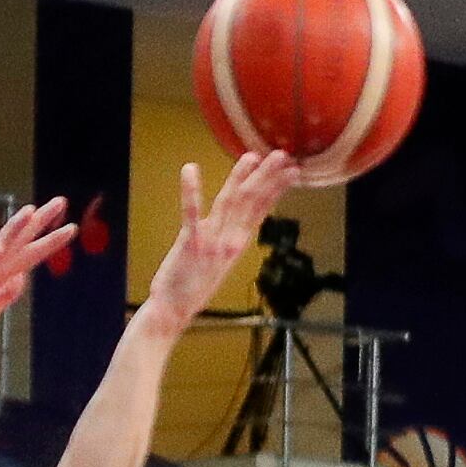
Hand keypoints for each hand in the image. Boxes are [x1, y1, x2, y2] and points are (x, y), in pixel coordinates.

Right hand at [0, 202, 78, 359]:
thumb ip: (2, 298)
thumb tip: (21, 279)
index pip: (24, 256)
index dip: (46, 240)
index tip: (68, 225)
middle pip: (16, 244)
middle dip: (39, 224)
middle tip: (62, 201)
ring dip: (14, 231)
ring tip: (32, 211)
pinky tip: (0, 249)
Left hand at [142, 151, 307, 329]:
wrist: (174, 311)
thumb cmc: (194, 286)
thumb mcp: (221, 261)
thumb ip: (229, 239)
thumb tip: (239, 222)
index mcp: (237, 243)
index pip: (260, 209)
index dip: (275, 188)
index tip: (291, 170)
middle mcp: (229, 240)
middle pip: (251, 202)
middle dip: (267, 177)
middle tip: (283, 155)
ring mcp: (211, 241)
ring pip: (231, 203)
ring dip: (241, 177)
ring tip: (253, 157)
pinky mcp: (189, 243)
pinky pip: (191, 213)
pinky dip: (191, 191)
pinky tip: (190, 169)